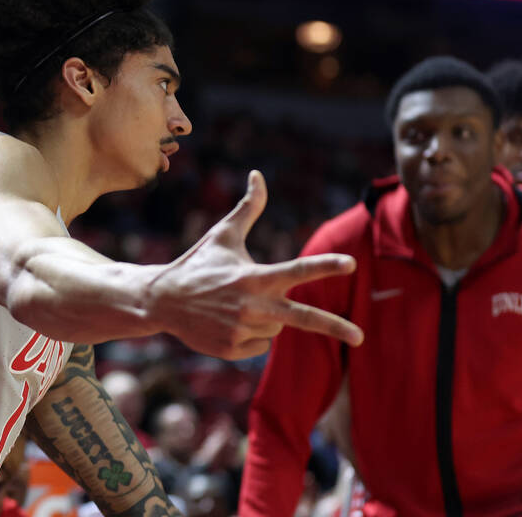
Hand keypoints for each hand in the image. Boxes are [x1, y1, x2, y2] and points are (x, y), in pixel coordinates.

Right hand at [144, 170, 363, 359]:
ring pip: (276, 328)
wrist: (162, 300)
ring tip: (234, 307)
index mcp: (255, 276)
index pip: (297, 270)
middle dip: (335, 327)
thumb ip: (249, 208)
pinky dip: (248, 336)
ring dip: (264, 318)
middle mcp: (252, 305)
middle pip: (303, 318)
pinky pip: (259, 345)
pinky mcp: (232, 348)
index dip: (325, 266)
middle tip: (360, 338)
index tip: (350, 264)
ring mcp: (242, 329)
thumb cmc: (199, 264)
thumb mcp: (223, 235)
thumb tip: (258, 174)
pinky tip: (226, 323)